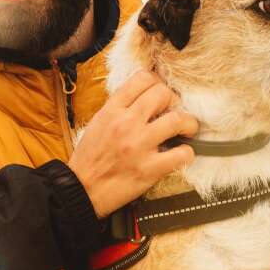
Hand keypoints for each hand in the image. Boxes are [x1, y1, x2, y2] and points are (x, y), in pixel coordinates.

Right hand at [67, 69, 197, 216]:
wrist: (81, 189)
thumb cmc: (89, 158)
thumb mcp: (97, 123)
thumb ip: (118, 109)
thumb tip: (142, 99)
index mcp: (111, 111)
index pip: (141, 79)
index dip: (157, 83)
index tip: (160, 94)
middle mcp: (125, 123)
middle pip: (163, 94)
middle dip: (173, 101)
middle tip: (173, 112)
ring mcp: (139, 146)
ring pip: (178, 119)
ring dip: (188, 123)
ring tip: (187, 129)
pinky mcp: (149, 169)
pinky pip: (182, 154)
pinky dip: (186, 153)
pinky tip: (181, 154)